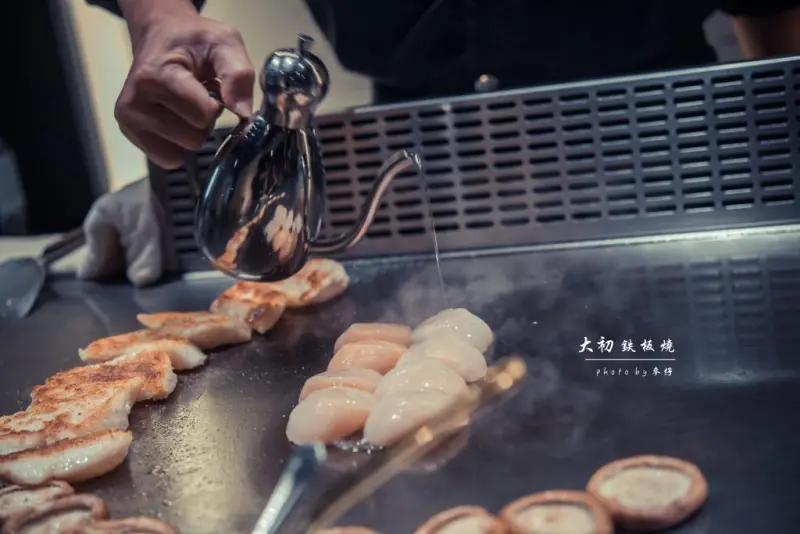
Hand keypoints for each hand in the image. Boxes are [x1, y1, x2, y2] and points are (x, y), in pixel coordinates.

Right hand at [115, 0, 254, 168]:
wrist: (160, 34)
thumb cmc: (193, 40)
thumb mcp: (224, 43)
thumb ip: (238, 74)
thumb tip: (243, 113)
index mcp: (156, 75)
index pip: (202, 115)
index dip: (215, 104)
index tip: (209, 86)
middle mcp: (134, 100)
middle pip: (193, 138)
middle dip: (203, 121)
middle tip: (196, 95)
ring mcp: (128, 119)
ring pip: (181, 152)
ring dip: (191, 132)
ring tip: (184, 104)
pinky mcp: (129, 131)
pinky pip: (167, 158)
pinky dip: (177, 144)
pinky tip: (174, 117)